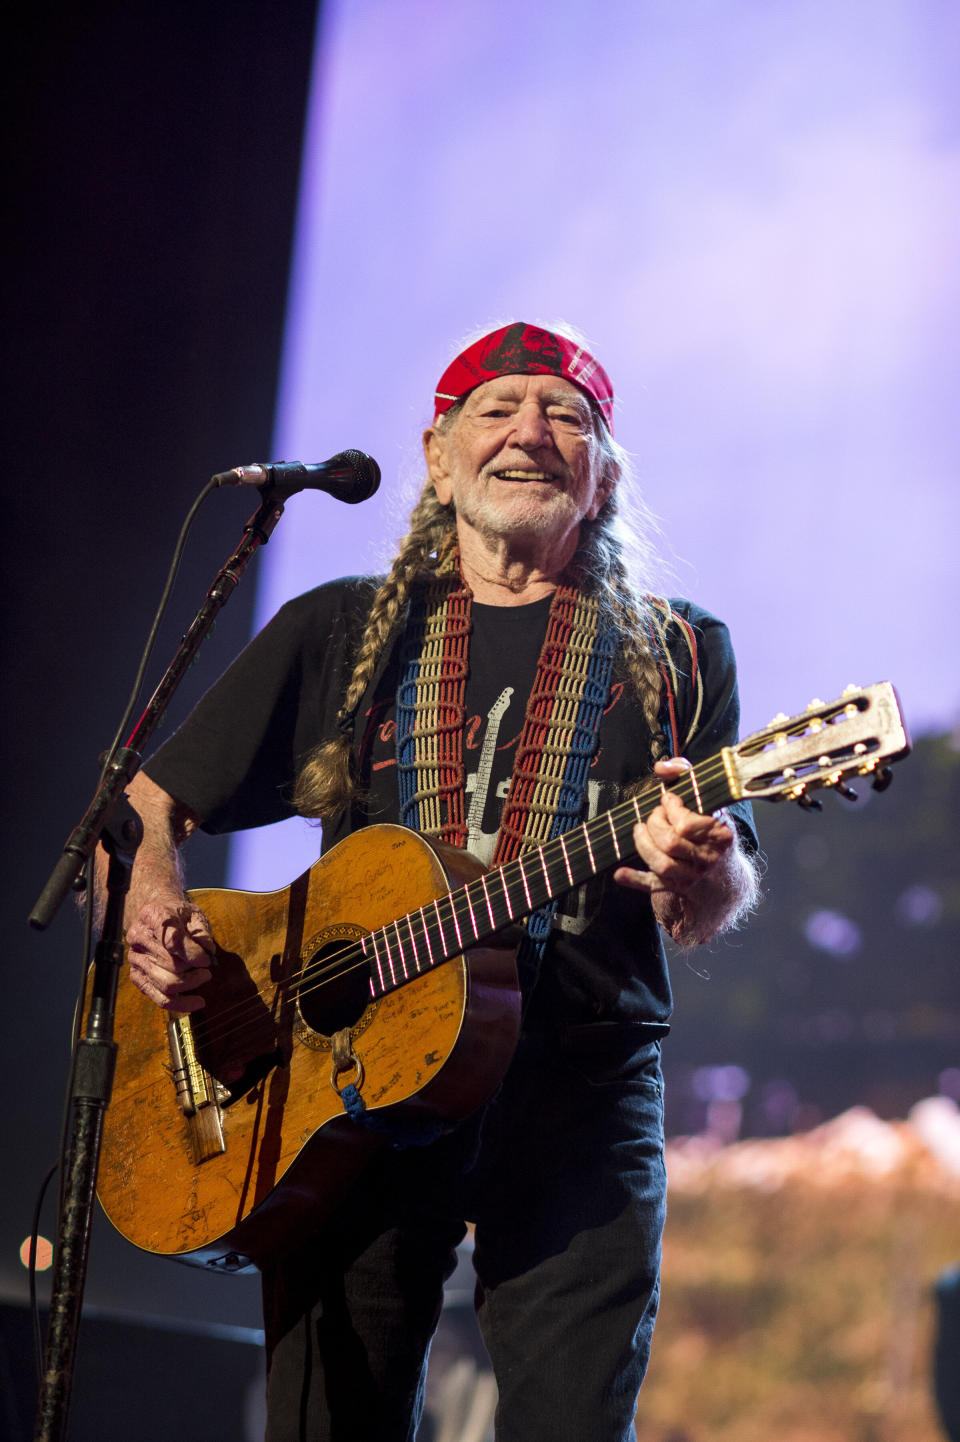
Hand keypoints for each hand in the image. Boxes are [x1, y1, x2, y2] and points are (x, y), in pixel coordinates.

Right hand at [125, 895, 215, 1011]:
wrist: (159, 915)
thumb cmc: (180, 916)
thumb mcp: (194, 913)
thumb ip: (201, 930)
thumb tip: (208, 950)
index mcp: (152, 916)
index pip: (172, 940)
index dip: (192, 953)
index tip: (206, 959)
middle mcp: (139, 938)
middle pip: (170, 964)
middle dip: (194, 970)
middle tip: (208, 968)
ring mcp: (136, 959)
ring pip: (166, 984)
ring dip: (190, 985)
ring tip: (204, 977)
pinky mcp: (138, 977)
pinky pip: (160, 998)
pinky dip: (181, 1004)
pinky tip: (198, 1002)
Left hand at [613, 757, 737, 943]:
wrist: (727, 881)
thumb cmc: (713, 833)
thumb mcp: (710, 804)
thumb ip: (687, 775)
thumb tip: (662, 766)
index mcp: (721, 835)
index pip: (687, 824)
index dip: (670, 809)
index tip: (668, 800)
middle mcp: (709, 858)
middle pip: (670, 842)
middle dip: (654, 824)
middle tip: (654, 817)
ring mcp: (694, 877)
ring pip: (661, 863)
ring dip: (643, 845)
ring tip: (640, 831)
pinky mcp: (679, 890)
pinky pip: (654, 886)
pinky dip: (635, 879)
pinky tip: (620, 873)